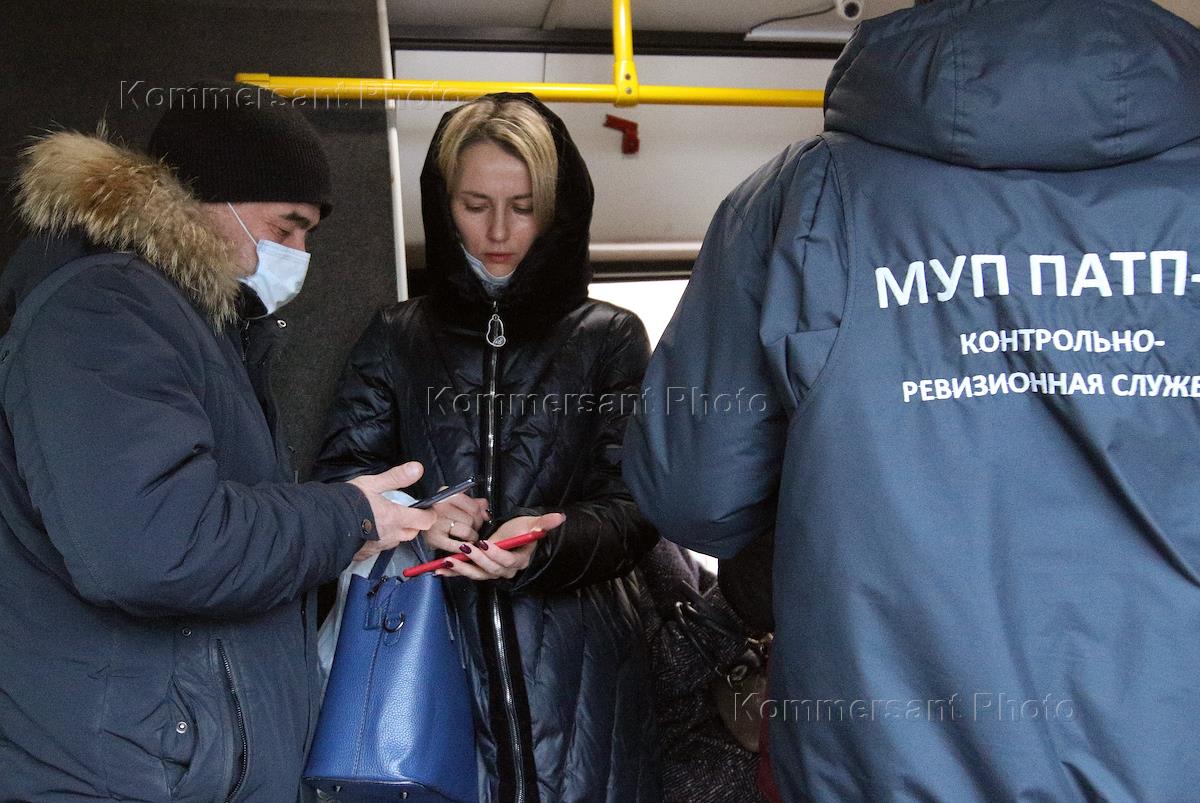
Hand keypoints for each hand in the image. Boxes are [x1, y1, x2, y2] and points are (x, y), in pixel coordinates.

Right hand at [346, 463, 437, 561]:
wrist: (324, 525)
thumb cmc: (348, 503)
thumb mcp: (372, 484)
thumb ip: (396, 477)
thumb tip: (417, 468)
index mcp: (396, 518)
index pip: (425, 521)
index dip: (429, 514)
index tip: (428, 508)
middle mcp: (391, 535)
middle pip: (412, 533)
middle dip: (413, 524)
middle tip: (406, 512)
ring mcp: (379, 547)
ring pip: (396, 541)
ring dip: (397, 532)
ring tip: (386, 521)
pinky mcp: (366, 554)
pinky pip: (380, 548)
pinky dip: (380, 540)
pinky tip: (370, 532)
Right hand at [424, 492, 489, 551]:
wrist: (419, 526)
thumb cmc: (442, 515)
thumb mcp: (458, 505)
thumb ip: (475, 505)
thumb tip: (487, 513)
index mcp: (447, 495)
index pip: (474, 507)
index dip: (480, 516)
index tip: (478, 520)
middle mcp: (440, 506)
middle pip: (472, 519)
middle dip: (476, 527)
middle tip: (473, 530)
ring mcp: (436, 522)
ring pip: (467, 531)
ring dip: (472, 537)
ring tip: (468, 538)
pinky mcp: (433, 538)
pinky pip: (457, 545)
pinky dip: (464, 547)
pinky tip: (464, 546)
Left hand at [435, 512, 564, 580]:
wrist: (514, 534)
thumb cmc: (522, 529)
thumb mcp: (532, 524)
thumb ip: (544, 522)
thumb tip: (561, 517)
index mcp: (518, 560)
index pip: (507, 561)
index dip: (496, 554)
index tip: (485, 543)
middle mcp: (505, 570)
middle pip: (490, 570)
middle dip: (476, 560)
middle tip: (464, 549)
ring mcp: (492, 572)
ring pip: (477, 574)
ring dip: (461, 569)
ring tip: (447, 562)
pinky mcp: (480, 570)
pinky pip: (466, 573)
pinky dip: (452, 571)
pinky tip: (438, 569)